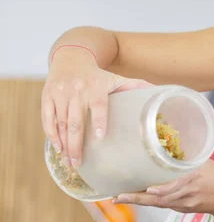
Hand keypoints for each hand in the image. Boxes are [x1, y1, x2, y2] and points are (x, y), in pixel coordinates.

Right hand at [41, 47, 152, 167]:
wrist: (71, 57)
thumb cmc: (98, 75)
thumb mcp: (116, 78)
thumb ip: (135, 86)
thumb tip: (158, 91)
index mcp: (97, 86)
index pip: (98, 105)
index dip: (100, 120)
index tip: (101, 137)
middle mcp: (77, 90)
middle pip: (76, 121)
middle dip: (76, 144)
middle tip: (79, 163)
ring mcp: (60, 93)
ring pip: (60, 122)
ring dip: (64, 144)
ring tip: (69, 162)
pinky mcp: (47, 96)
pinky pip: (47, 118)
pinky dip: (51, 134)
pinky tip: (58, 148)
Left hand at [114, 160, 213, 217]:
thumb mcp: (205, 162)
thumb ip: (187, 157)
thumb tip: (167, 142)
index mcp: (195, 179)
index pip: (176, 186)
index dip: (162, 190)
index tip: (147, 189)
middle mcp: (188, 194)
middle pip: (160, 199)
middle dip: (138, 198)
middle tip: (119, 196)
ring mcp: (184, 204)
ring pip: (158, 203)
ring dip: (139, 201)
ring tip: (121, 197)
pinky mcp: (182, 209)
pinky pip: (163, 204)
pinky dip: (149, 201)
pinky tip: (137, 198)